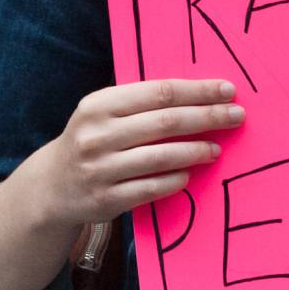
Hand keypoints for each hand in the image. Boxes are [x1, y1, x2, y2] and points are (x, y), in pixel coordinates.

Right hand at [34, 78, 245, 228]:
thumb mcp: (104, 112)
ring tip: (217, 148)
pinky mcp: (107, 199)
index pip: (159, 92)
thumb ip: (141, 103)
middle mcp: (97, 135)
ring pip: (162, 157)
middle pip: (166, 122)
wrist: (52, 186)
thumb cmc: (93, 140)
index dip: (197, 91)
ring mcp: (100, 169)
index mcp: (99, 105)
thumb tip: (201, 94)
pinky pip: (152, 188)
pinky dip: (176, 179)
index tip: (227, 90)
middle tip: (237, 116)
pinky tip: (190, 174)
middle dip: (208, 117)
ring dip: (197, 150)